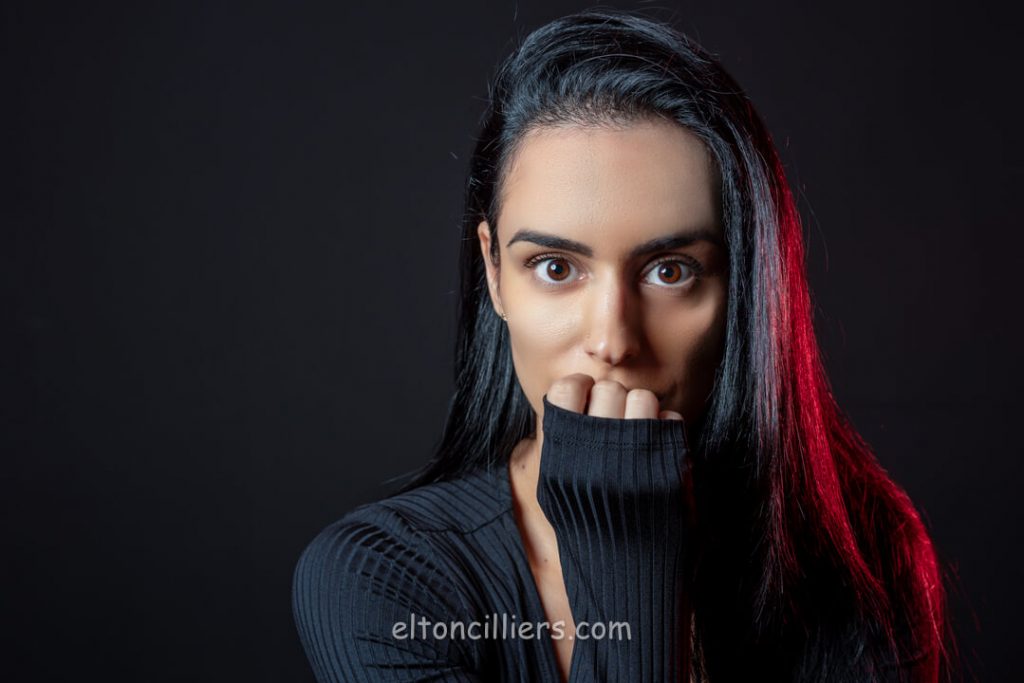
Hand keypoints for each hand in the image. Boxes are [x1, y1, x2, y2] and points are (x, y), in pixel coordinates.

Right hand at [544, 373, 695, 528]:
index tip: (586, 395)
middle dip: (612, 399)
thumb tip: (568, 398)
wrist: (627, 577)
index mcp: (564, 454)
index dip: (578, 388)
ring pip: (642, 398)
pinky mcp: (669, 470)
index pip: (567, 389)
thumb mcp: (555, 490)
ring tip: (638, 433)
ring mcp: (635, 459)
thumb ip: (557, 444)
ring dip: (641, 410)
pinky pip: (671, 421)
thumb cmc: (588, 530)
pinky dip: (667, 428)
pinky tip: (658, 448)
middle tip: (615, 418)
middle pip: (608, 389)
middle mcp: (597, 453)